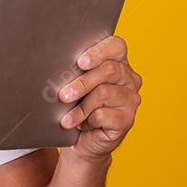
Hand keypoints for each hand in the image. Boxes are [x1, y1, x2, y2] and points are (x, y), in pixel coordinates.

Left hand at [58, 35, 140, 161]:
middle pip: (109, 70)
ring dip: (80, 106)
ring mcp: (130, 99)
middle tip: (63, 95)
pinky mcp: (128, 120)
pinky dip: (86, 120)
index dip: (98, 52)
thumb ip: (74, 71)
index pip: (116, 46)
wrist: (82, 140)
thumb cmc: (77, 106)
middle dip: (81, 82)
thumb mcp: (75, 85)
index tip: (80, 62)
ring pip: (104, 93)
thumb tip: (55, 65)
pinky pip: (103, 115)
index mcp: (118, 62)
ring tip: (65, 117)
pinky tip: (79, 125)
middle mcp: (128, 78)